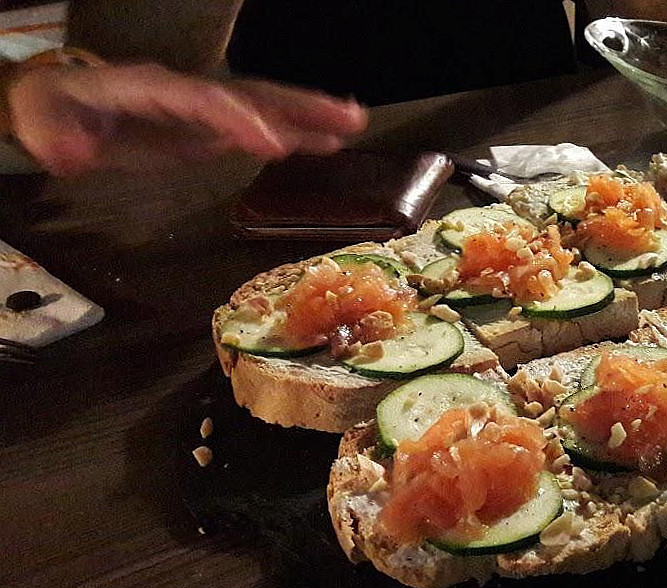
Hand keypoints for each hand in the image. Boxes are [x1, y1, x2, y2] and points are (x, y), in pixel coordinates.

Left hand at [6, 63, 368, 175]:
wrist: (61, 106)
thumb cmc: (55, 115)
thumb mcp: (46, 125)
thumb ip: (60, 140)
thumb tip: (76, 155)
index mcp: (145, 89)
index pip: (199, 100)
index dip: (238, 119)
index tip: (275, 145)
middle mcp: (184, 91)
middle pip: (246, 92)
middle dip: (295, 104)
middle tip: (347, 116)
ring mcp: (201, 108)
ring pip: (262, 105)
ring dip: (309, 114)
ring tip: (355, 122)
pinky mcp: (210, 127)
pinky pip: (258, 127)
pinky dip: (294, 134)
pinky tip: (328, 144)